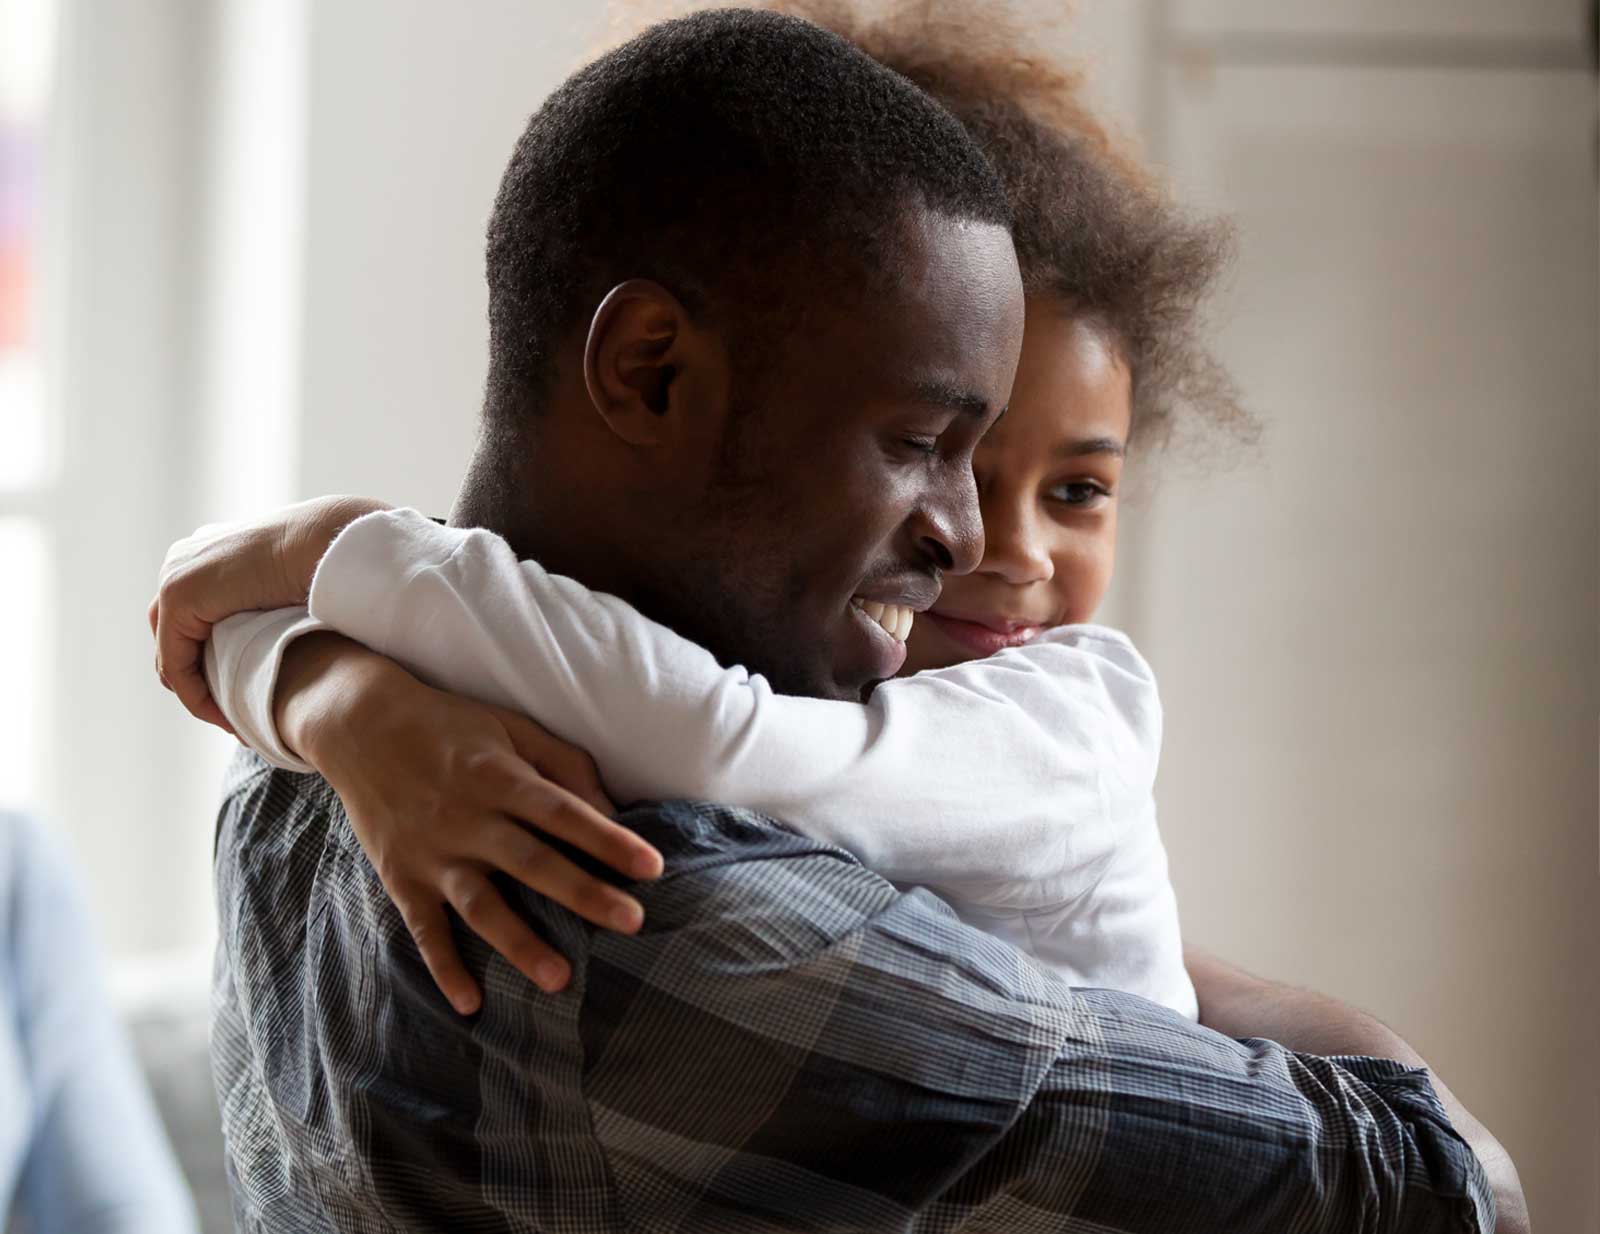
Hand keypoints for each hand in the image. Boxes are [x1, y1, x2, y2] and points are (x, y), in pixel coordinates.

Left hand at [148, 496, 388, 729]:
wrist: (327, 541)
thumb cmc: (324, 563)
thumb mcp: (283, 587)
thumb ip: (265, 604)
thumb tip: (275, 631)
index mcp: (204, 553)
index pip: (191, 623)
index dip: (212, 667)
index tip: (245, 699)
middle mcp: (181, 561)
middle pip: (175, 640)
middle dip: (201, 682)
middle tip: (236, 716)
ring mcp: (175, 576)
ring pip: (172, 656)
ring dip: (198, 694)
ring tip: (233, 721)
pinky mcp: (179, 597)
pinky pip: (175, 664)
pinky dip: (197, 696)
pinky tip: (228, 717)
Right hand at [281, 633, 664, 1013]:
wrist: (360, 725)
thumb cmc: (451, 727)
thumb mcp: (511, 728)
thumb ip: (565, 765)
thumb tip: (613, 808)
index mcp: (500, 778)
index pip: (563, 812)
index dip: (608, 839)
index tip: (652, 866)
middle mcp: (468, 818)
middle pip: (532, 862)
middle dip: (584, 894)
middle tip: (632, 923)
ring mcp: (433, 853)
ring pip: (482, 905)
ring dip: (521, 944)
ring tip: (560, 980)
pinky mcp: (402, 877)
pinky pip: (424, 930)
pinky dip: (444, 968)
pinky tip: (471, 1005)